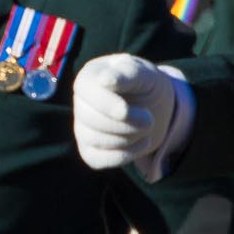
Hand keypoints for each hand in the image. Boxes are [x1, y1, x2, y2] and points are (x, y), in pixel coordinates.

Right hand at [73, 53, 176, 170]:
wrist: (153, 106)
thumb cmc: (146, 84)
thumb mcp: (145, 74)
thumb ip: (128, 74)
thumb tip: (104, 80)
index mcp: (89, 77)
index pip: (86, 91)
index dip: (106, 104)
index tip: (126, 111)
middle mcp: (80, 101)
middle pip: (90, 118)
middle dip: (124, 124)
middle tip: (149, 120)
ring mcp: (82, 126)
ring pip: (94, 139)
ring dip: (127, 138)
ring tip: (147, 128)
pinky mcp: (89, 149)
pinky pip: (96, 159)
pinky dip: (122, 156)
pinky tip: (143, 143)